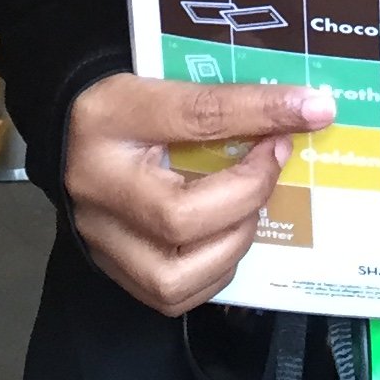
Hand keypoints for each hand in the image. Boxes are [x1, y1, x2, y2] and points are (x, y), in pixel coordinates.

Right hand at [64, 74, 332, 316]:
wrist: (70, 135)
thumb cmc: (124, 106)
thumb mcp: (163, 84)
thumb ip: (224, 102)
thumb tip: (306, 109)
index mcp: (109, 119)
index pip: (194, 115)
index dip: (258, 113)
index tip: (309, 108)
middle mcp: (98, 186)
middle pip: (180, 215)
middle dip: (247, 195)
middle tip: (273, 161)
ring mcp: (99, 237)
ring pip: (173, 276)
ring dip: (232, 243)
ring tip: (248, 208)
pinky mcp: (109, 268)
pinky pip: (171, 296)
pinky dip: (213, 271)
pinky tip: (226, 238)